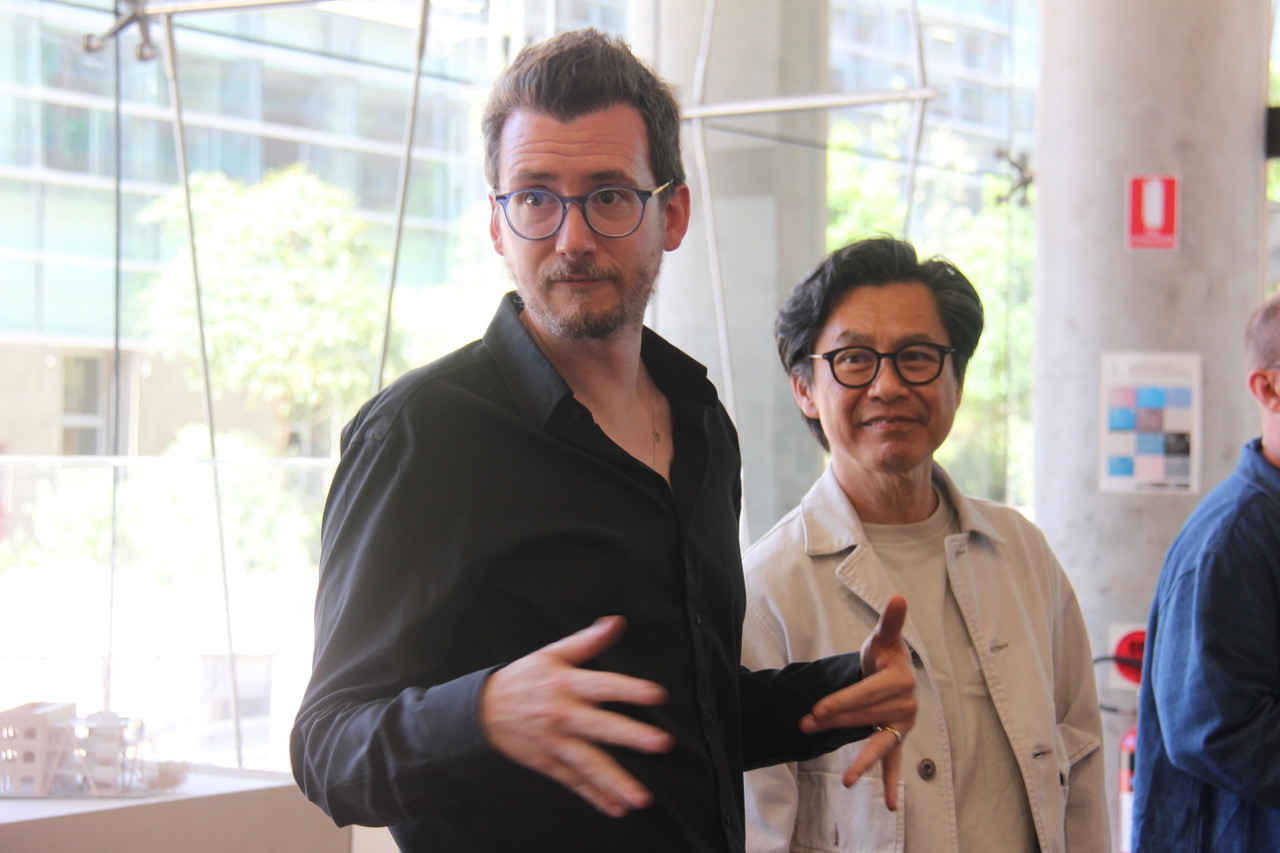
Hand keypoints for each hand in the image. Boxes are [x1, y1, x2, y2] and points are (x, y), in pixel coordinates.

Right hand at [481, 616, 674, 817]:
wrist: (481, 711)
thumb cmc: (523, 679)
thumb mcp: (552, 654)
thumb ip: (587, 641)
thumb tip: (615, 622)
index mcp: (565, 684)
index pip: (603, 685)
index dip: (629, 689)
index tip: (656, 695)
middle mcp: (562, 715)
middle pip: (600, 727)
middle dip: (630, 736)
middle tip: (659, 743)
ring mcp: (555, 742)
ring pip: (588, 764)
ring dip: (615, 782)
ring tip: (640, 798)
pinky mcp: (548, 763)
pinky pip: (574, 782)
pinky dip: (594, 797)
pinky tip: (616, 808)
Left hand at [799, 595, 915, 808]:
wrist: (892, 673)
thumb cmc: (884, 655)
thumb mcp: (883, 637)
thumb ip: (890, 621)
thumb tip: (898, 597)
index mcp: (900, 681)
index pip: (868, 693)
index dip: (843, 701)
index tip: (819, 708)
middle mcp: (906, 707)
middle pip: (865, 718)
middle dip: (835, 721)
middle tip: (805, 723)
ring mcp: (903, 727)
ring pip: (875, 744)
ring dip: (858, 761)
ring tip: (846, 781)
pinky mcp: (898, 741)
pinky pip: (895, 764)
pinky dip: (890, 783)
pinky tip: (888, 804)